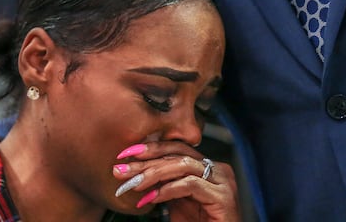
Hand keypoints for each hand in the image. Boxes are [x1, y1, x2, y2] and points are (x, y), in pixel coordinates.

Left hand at [113, 141, 239, 221]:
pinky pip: (190, 184)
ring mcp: (223, 181)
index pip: (175, 148)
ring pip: (182, 165)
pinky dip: (167, 189)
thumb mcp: (173, 198)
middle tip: (122, 169)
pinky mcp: (223, 197)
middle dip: (145, 161)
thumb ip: (162, 181)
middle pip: (177, 154)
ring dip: (153, 173)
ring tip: (134, 183)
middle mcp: (217, 169)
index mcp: (205, 166)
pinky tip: (151, 197)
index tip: (124, 155)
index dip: (149, 148)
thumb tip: (134, 169)